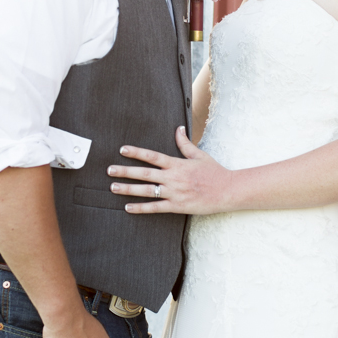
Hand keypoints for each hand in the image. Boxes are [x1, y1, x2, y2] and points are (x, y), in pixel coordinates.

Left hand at [107, 126, 231, 215]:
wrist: (227, 191)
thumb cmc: (214, 172)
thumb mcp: (200, 155)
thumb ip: (185, 143)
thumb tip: (178, 128)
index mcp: (177, 164)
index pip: (152, 156)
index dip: (136, 153)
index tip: (122, 150)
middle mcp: (173, 178)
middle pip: (144, 173)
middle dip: (125, 171)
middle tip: (109, 170)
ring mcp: (174, 193)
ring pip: (146, 191)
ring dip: (128, 189)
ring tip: (113, 187)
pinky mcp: (177, 206)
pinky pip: (155, 208)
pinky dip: (141, 208)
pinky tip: (128, 208)